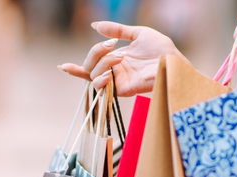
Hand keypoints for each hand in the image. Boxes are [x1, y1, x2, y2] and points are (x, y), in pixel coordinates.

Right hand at [58, 21, 185, 95]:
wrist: (173, 60)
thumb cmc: (161, 48)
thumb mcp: (137, 33)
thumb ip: (116, 30)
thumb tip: (95, 25)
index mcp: (115, 60)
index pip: (90, 66)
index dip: (75, 68)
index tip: (62, 66)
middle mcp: (114, 72)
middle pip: (88, 68)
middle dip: (94, 53)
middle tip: (111, 45)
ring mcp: (119, 81)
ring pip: (94, 76)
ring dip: (102, 63)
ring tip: (119, 56)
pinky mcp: (124, 90)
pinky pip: (104, 88)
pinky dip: (101, 79)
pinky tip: (109, 71)